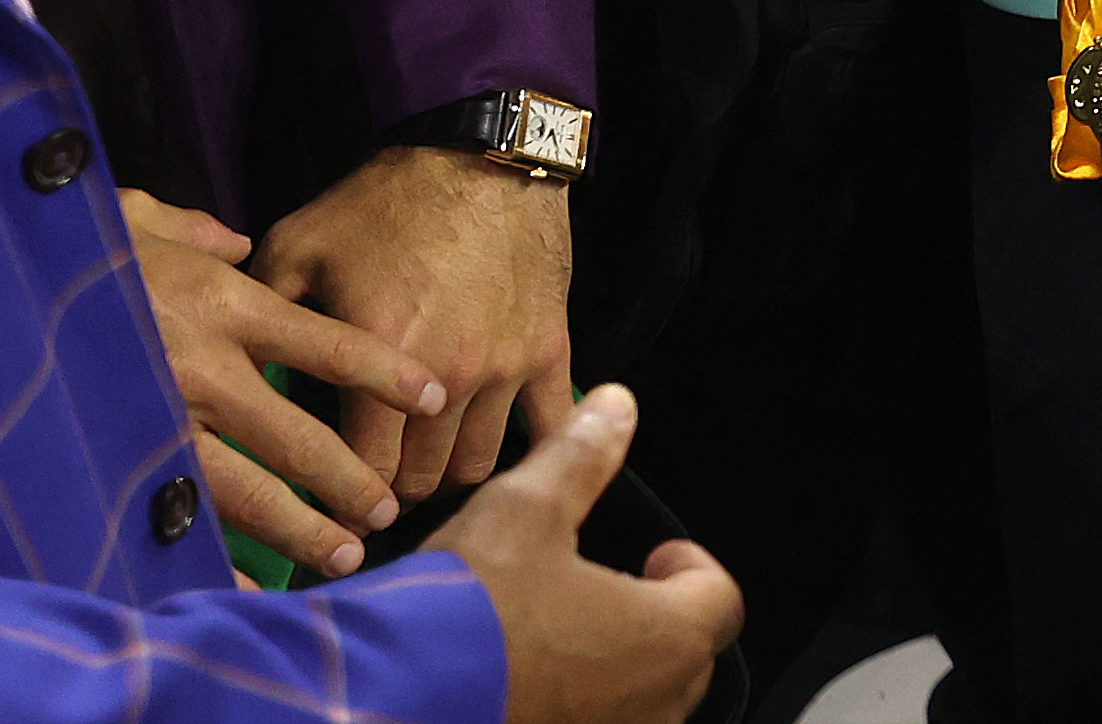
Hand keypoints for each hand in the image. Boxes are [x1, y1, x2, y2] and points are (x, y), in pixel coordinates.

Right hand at [117, 192, 444, 577]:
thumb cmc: (72, 250)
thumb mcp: (137, 218)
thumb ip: (196, 230)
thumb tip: (236, 240)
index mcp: (224, 304)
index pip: (327, 345)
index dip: (384, 373)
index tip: (434, 395)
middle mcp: (202, 367)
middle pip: (295, 436)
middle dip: (348, 478)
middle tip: (387, 511)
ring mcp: (160, 416)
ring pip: (244, 486)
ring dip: (298, 525)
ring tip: (344, 553)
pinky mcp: (119, 450)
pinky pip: (174, 510)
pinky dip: (208, 553)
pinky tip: (244, 585)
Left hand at [256, 147, 571, 497]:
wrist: (483, 154)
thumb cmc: (384, 202)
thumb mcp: (298, 246)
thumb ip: (262, 315)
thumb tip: (231, 371)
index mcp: (380, 357)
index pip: (360, 470)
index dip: (341, 497)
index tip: (329, 503)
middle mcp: (447, 375)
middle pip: (419, 478)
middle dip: (391, 489)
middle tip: (374, 484)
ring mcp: (505, 366)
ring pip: (476, 464)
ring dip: (449, 471)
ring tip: (428, 461)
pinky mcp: (549, 349)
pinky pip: (550, 426)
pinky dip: (534, 451)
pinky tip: (515, 459)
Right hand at [428, 385, 739, 723]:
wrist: (382, 699)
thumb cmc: (466, 612)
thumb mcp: (526, 510)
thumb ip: (582, 456)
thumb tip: (614, 407)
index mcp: (667, 638)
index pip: (719, 600)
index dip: (692, 570)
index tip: (659, 557)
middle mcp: (652, 705)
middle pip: (685, 658)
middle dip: (656, 621)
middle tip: (609, 594)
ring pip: (640, 702)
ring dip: (615, 671)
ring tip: (562, 637)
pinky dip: (577, 707)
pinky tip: (527, 683)